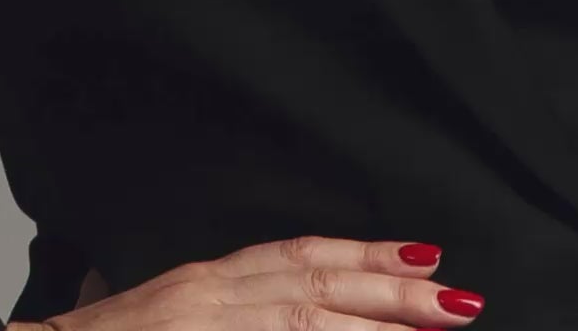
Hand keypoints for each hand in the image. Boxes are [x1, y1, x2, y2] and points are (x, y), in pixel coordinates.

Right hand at [10, 233, 486, 329]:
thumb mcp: (118, 310)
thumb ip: (147, 296)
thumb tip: (140, 286)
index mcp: (194, 285)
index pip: (295, 257)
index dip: (362, 255)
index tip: (422, 255)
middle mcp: (206, 302)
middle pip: (315, 286)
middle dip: (392, 291)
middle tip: (459, 299)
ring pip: (306, 325)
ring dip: (376, 325)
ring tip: (440, 321)